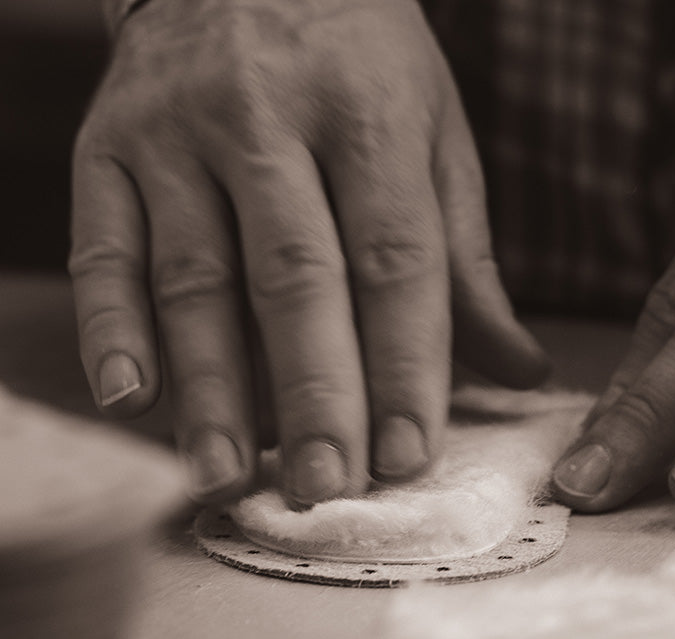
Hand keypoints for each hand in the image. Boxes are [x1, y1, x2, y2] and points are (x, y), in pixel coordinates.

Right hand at [70, 0, 547, 504]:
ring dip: (210, 385)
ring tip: (227, 475)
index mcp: (369, 116)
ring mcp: (177, 132)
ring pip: (194, 273)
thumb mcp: (435, 137)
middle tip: (325, 486)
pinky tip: (131, 401)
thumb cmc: (361, 66)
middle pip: (294, 275)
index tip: (409, 455)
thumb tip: (522, 370)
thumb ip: (467, 258)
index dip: (402, 363)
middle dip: (312, 391)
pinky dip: (111, 327)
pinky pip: (102, 244)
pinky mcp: (105, 145)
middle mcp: (269, 120)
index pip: (394, 258)